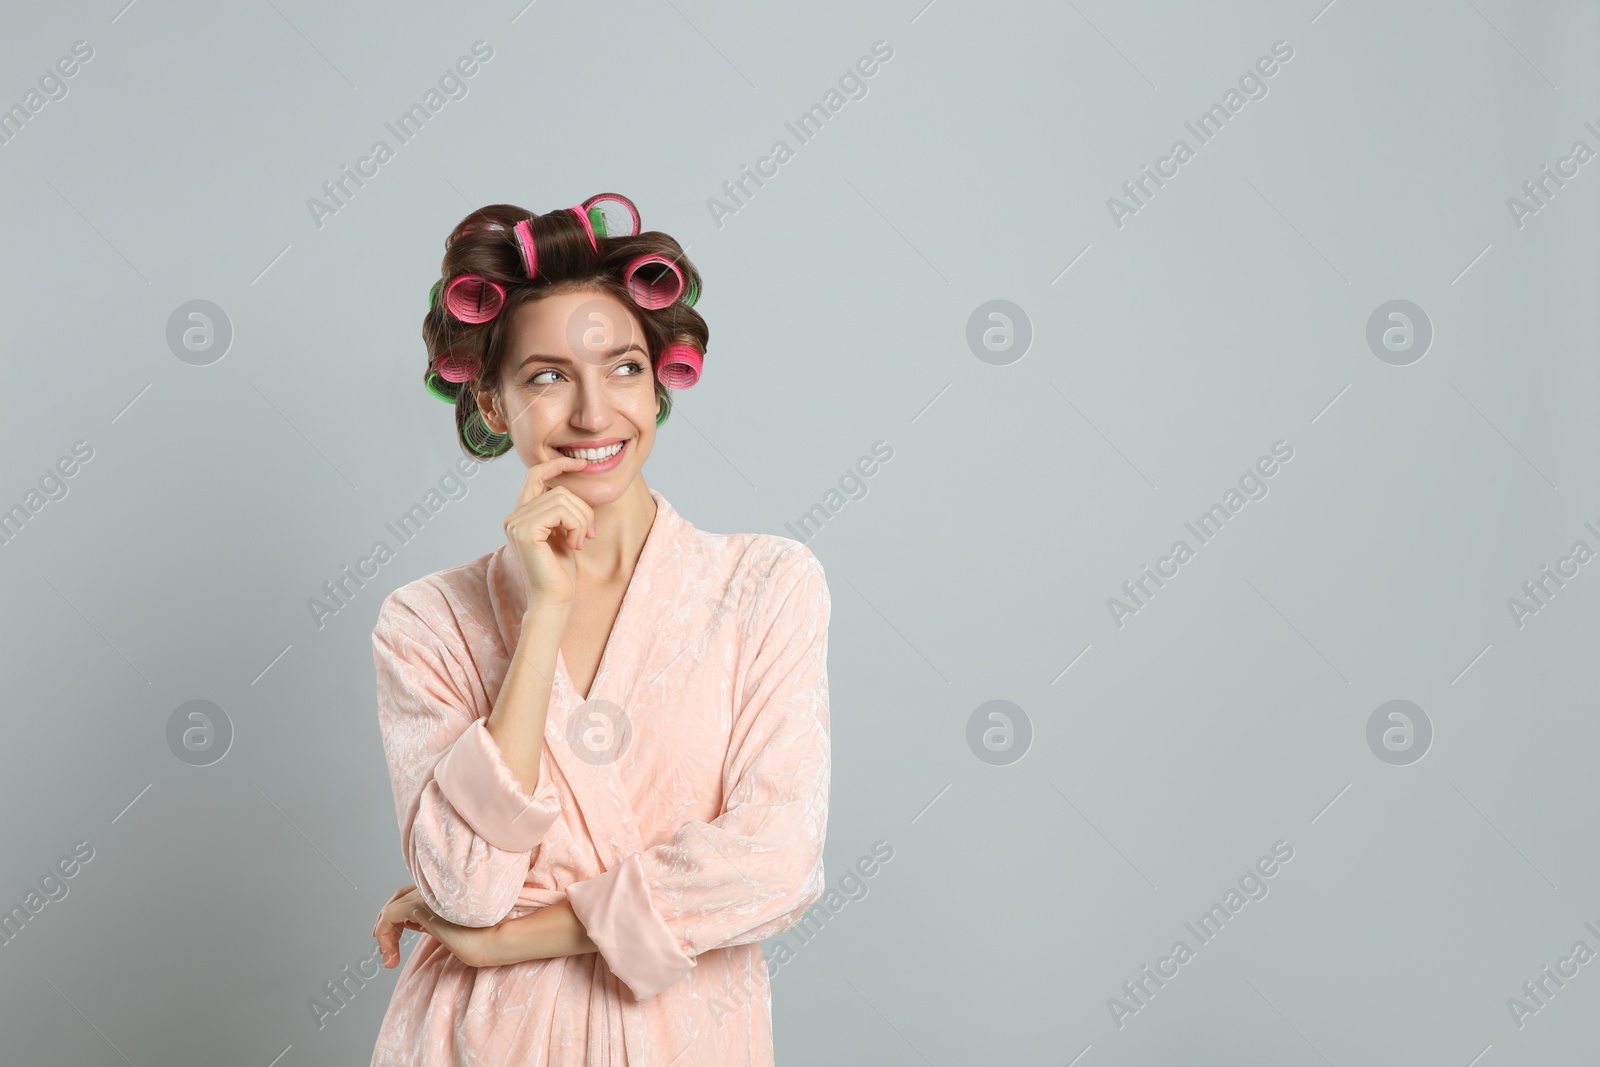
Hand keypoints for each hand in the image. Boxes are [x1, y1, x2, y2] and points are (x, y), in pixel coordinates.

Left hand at [372, 884, 501, 968]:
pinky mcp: (421, 905)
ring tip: (389, 960)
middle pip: (399, 897)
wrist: (495, 940)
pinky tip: (390, 955)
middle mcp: (434, 889)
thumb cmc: (483, 940)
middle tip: (385, 948)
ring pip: (392, 908)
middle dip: (387, 922)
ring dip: (384, 935)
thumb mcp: (452, 930)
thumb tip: (418, 925)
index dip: (398, 915)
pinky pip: (389, 916)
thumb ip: (435, 923)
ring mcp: (428, 894)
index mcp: (443, 893)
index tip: (395, 942)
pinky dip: (383, 935)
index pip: (412, 895)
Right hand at [504, 455, 595, 608]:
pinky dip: (577, 525)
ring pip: (562, 498)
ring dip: (582, 519)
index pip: (536, 474)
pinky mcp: (525, 531)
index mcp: (521, 515)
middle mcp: (513, 517)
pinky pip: (561, 511)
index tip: (582, 463)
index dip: (559, 464)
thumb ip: (562, 511)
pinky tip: (575, 545)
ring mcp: (516, 523)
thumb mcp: (563, 533)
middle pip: (558, 489)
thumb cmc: (560, 572)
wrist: (553, 600)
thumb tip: (572, 488)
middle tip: (590, 534)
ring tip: (581, 542)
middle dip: (583, 510)